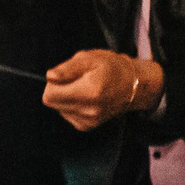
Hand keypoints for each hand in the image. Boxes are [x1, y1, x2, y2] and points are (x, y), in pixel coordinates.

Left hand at [43, 48, 163, 131]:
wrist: (134, 85)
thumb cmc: (112, 68)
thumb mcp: (88, 59)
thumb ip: (66, 68)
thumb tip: (50, 77)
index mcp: (89, 92)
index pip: (50, 95)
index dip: (52, 83)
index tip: (64, 76)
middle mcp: (90, 110)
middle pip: (52, 103)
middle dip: (57, 90)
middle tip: (74, 81)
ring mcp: (90, 120)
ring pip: (59, 109)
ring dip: (65, 98)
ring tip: (83, 88)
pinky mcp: (89, 125)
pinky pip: (68, 115)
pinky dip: (71, 106)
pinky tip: (85, 98)